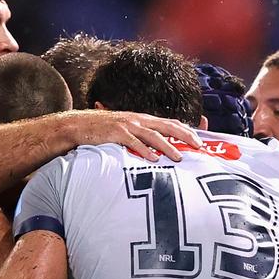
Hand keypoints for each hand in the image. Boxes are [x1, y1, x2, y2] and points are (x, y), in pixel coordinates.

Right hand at [65, 110, 202, 161]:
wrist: (79, 125)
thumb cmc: (104, 130)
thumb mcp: (126, 129)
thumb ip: (142, 136)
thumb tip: (157, 150)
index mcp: (143, 119)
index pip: (171, 123)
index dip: (187, 131)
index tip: (200, 141)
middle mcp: (139, 120)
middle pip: (167, 126)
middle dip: (185, 136)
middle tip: (198, 147)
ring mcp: (128, 125)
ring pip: (153, 135)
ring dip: (167, 147)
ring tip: (179, 157)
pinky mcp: (116, 133)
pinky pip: (133, 143)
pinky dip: (144, 151)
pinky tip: (154, 159)